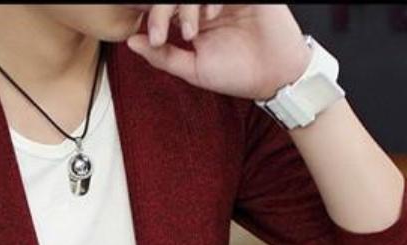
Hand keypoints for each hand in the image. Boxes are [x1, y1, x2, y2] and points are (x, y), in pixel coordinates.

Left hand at [124, 4, 313, 100]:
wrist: (275, 76)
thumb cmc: (237, 74)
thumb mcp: (193, 69)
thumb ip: (162, 56)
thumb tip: (131, 41)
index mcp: (194, 17)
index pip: (167, 6)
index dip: (155, 15)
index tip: (155, 37)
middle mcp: (209, 2)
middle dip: (165, 10)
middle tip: (166, 34)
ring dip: (187, 5)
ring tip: (193, 31)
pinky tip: (212, 16)